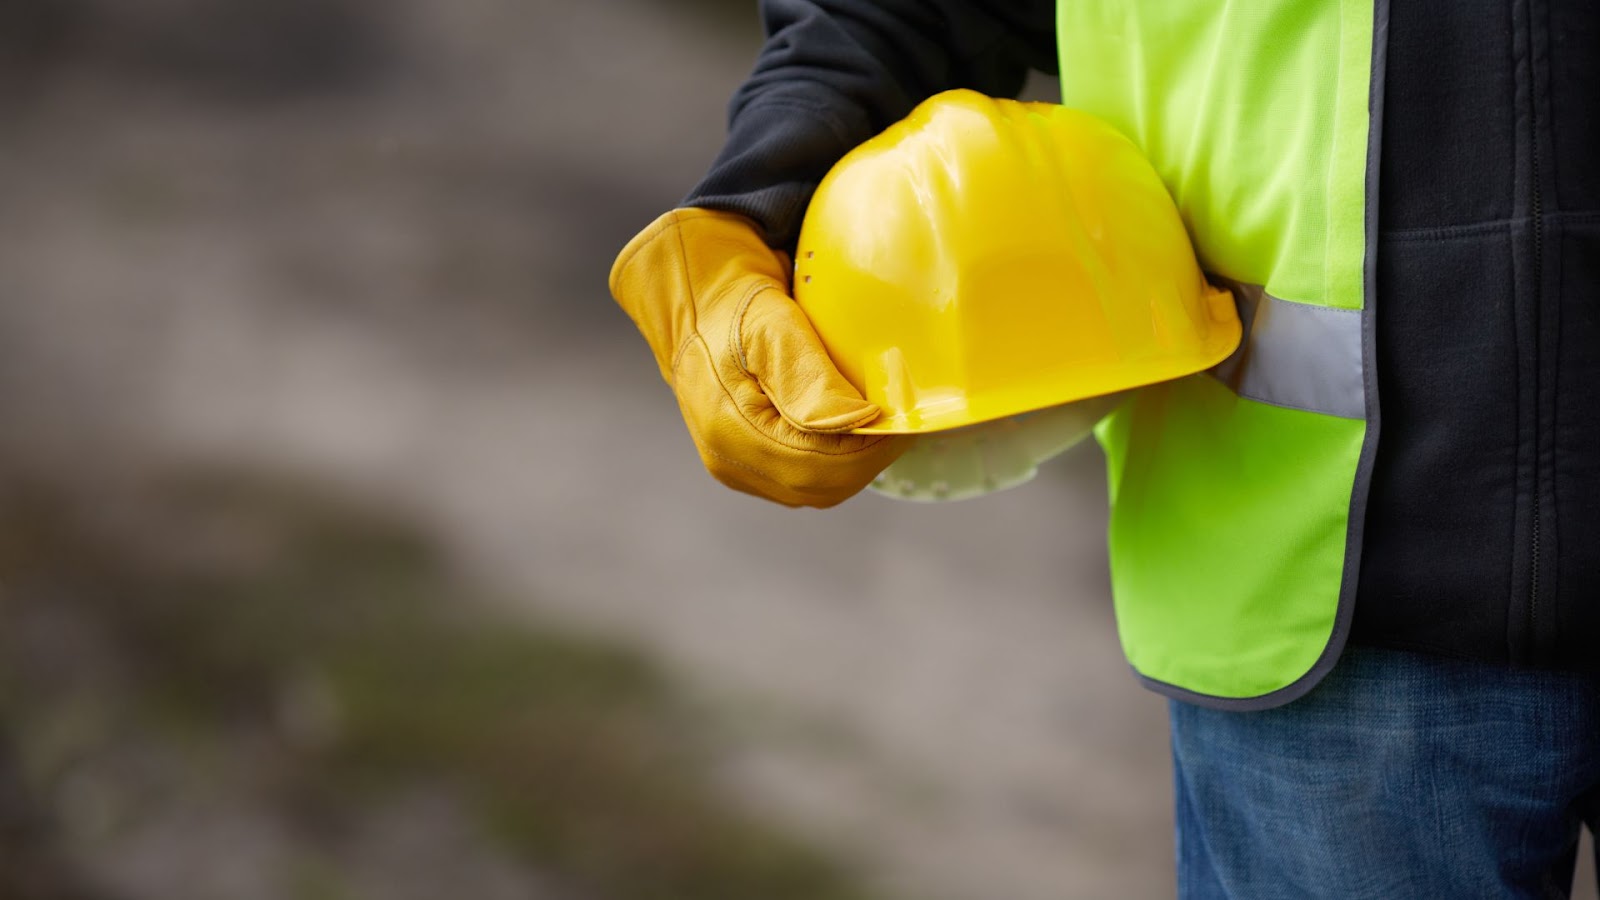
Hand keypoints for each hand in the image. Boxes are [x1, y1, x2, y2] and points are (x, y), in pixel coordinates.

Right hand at [609, 208, 904, 507]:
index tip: (901, 418)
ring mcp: (734, 466)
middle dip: (868, 459)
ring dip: (854, 464)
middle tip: (900, 422)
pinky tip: (852, 432)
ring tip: (880, 426)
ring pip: (814, 490)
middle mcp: (728, 459)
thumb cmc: (735, 303)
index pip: (817, 466)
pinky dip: (835, 463)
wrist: (695, 304)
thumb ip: (811, 378)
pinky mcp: (745, 464)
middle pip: (819, 487)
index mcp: (730, 429)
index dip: (868, 449)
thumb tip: (859, 421)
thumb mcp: (773, 325)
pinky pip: (802, 480)